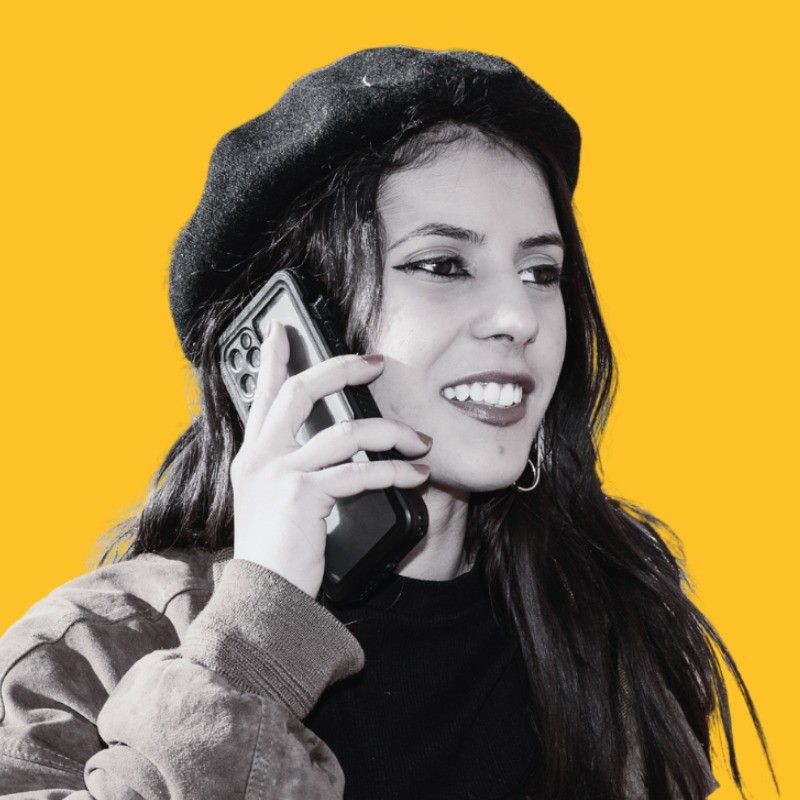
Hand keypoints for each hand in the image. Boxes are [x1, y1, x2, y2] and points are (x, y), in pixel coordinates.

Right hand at [230, 321, 431, 597]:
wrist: (264, 597)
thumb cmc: (276, 553)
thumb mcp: (273, 501)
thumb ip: (294, 468)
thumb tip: (336, 446)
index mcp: (253, 454)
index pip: (263, 393)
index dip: (273, 357)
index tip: (283, 330)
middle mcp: (260, 456)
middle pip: (302, 390)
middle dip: (342, 369)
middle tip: (375, 362)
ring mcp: (280, 472)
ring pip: (347, 432)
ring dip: (393, 433)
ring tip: (420, 441)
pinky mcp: (304, 494)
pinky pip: (361, 471)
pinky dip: (396, 471)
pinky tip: (416, 475)